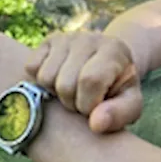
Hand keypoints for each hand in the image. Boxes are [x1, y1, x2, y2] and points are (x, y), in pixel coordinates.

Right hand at [25, 31, 142, 133]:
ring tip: (73, 92)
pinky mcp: (48, 40)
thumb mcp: (129, 104)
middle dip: (71, 103)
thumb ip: (119, 115)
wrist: (108, 64)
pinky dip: (41, 82)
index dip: (87, 104)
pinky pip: (31, 67)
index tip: (94, 108)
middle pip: (64, 83)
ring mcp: (67, 37)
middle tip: (83, 100)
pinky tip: (59, 81)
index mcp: (114, 50)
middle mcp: (89, 38)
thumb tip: (96, 124)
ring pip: (45, 77)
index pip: (89, 80)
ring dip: (55, 94)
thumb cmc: (118, 89)